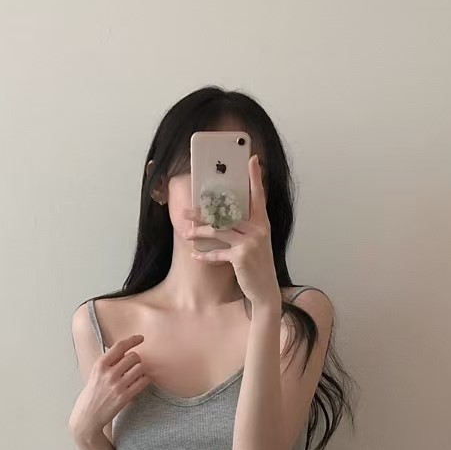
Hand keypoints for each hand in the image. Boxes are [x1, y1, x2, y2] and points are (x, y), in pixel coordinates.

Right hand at [67, 334, 149, 441]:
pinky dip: (144, 380)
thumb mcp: (95, 374)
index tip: (140, 338)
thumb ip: (108, 363)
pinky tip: (141, 382)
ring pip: (140, 368)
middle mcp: (108, 374)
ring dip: (141, 369)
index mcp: (99, 365)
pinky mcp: (125, 397)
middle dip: (136, 359)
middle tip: (135, 364)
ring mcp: (117, 386)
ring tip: (137, 374)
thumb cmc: (91, 395)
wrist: (87, 417)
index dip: (132, 340)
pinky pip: (143, 382)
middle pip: (133, 356)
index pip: (119, 346)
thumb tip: (124, 351)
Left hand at [180, 155, 280, 306]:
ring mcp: (250, 242)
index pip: (258, 195)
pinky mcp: (241, 257)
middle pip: (227, 214)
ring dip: (199, 232)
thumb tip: (225, 217)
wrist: (265, 289)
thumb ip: (247, 227)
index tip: (252, 159)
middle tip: (186, 211)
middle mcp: (258, 229)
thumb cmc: (257, 264)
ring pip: (218, 231)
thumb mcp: (257, 242)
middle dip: (204, 213)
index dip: (255, 177)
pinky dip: (205, 255)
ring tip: (185, 232)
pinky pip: (218, 253)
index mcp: (262, 223)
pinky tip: (194, 254)